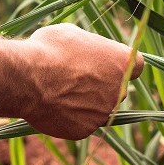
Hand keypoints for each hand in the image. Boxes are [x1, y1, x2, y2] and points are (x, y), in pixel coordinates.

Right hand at [19, 23, 144, 139]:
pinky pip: (79, 122)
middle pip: (115, 89)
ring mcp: (102, 113)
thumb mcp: (72, 33)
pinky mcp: (84, 130)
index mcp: (121, 63)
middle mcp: (118, 91)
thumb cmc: (50, 49)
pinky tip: (52, 105)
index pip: (136, 65)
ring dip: (83, 101)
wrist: (27, 78)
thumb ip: (88, 47)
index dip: (120, 64)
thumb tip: (85, 51)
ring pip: (97, 108)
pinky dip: (68, 116)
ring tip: (57, 90)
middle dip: (100, 84)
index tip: (106, 63)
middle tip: (74, 76)